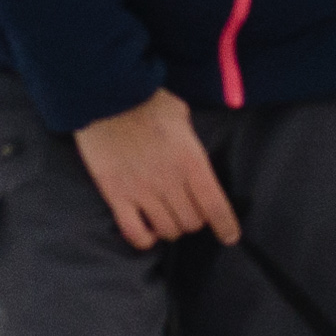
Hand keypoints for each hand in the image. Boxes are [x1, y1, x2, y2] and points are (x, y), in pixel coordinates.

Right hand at [73, 90, 236, 250]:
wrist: (106, 96)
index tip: (229, 236)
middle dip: (193, 219)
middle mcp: (169, 180)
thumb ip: (191, 141)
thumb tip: (193, 159)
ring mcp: (141, 190)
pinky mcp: (116, 194)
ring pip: (167, 230)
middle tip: (187, 209)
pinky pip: (134, 232)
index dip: (225, 226)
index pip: (215, 206)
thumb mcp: (181, 115)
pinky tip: (147, 230)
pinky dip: (144, 238)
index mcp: (191, 160)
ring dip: (171, 227)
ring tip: (166, 217)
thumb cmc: (146, 100)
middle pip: (192, 222)